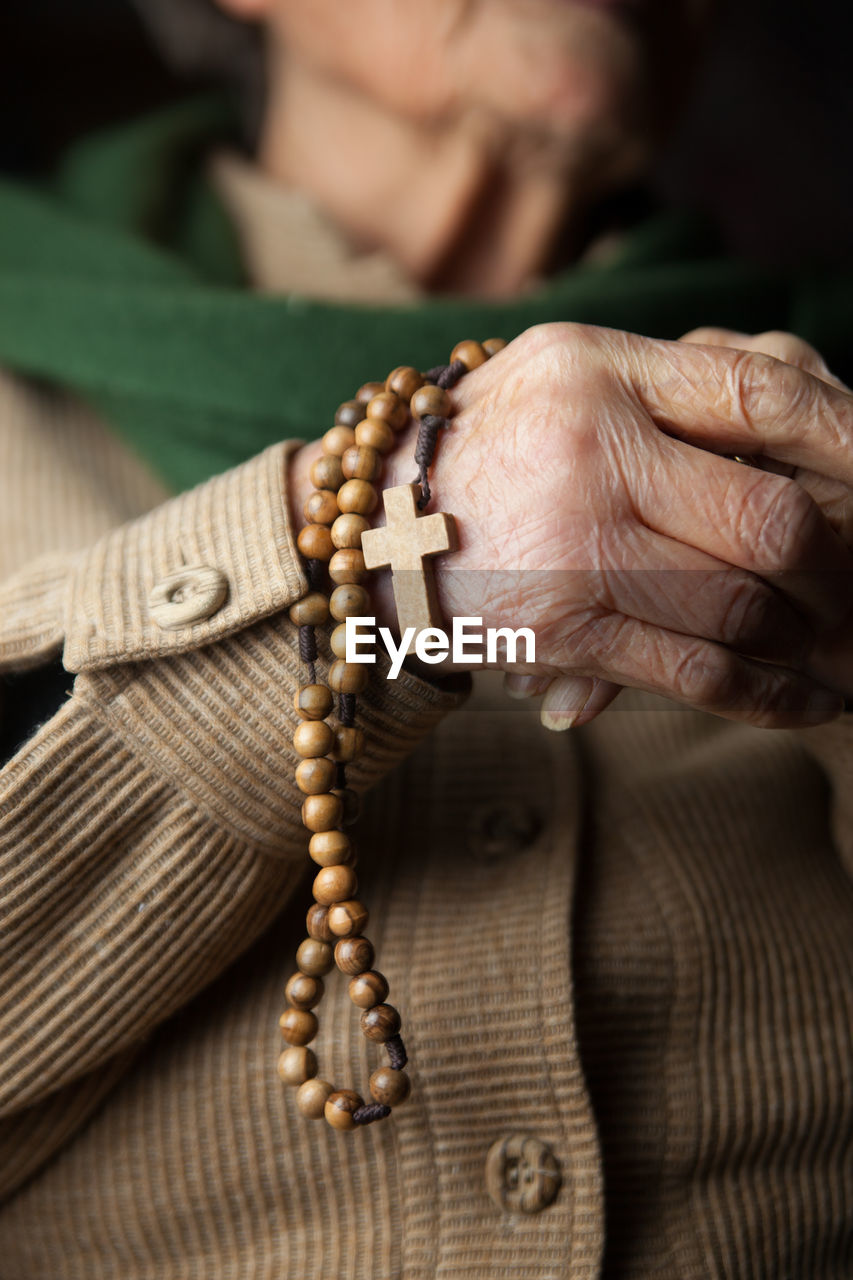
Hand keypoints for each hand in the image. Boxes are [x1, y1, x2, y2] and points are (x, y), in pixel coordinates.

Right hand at [378, 323, 852, 727]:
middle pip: (770, 518)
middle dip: (838, 565)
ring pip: (742, 607)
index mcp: (600, 370)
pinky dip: (771, 696)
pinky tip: (810, 702)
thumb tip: (808, 423)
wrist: (374, 526)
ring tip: (834, 643)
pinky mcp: (560, 630)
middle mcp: (590, 451)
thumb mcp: (564, 372)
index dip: (851, 435)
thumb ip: (670, 388)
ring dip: (807, 635)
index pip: (761, 395)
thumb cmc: (493, 442)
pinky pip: (695, 673)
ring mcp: (572, 546)